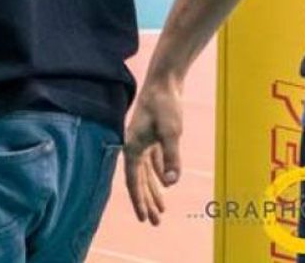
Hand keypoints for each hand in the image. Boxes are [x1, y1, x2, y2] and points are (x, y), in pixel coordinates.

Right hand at [124, 74, 184, 225]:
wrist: (164, 82)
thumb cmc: (165, 105)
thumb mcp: (172, 132)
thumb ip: (171, 158)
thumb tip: (172, 183)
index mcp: (132, 147)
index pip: (134, 180)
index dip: (139, 200)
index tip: (144, 218)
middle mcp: (134, 146)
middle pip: (139, 181)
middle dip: (147, 202)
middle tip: (154, 223)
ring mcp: (142, 142)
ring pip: (146, 173)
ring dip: (153, 191)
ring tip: (161, 210)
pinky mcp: (151, 136)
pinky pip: (152, 162)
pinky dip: (158, 175)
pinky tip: (165, 184)